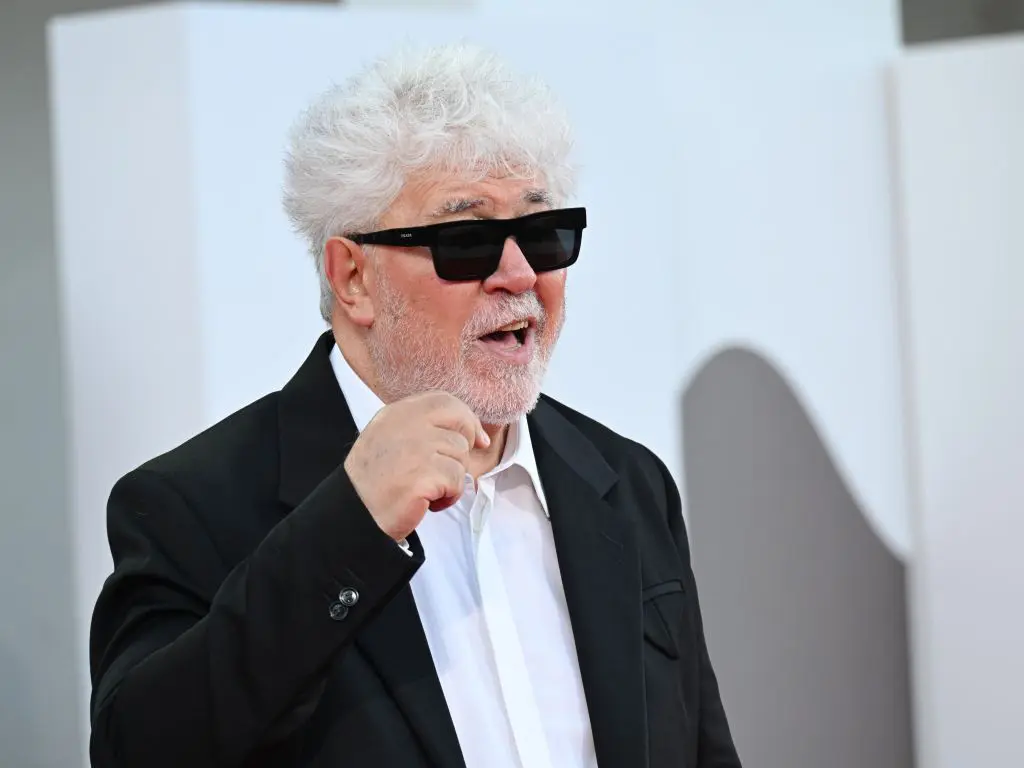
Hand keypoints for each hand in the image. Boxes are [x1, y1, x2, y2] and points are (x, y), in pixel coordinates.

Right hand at [343, 391, 489, 540]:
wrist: (353, 515)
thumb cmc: (375, 484)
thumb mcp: (389, 440)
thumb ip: (422, 428)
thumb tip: (474, 433)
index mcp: (396, 413)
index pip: (444, 401)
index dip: (466, 418)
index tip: (477, 439)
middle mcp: (406, 424)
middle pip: (459, 424)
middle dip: (465, 448)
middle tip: (449, 469)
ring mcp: (416, 447)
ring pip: (461, 455)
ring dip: (451, 479)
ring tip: (427, 490)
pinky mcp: (424, 473)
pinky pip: (457, 480)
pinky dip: (448, 496)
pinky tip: (427, 502)